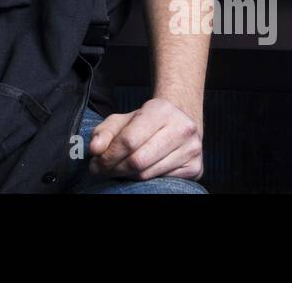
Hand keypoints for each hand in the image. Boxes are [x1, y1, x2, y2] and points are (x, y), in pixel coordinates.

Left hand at [86, 97, 202, 180]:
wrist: (180, 122)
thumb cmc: (147, 121)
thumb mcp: (124, 119)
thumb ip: (105, 132)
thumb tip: (95, 149)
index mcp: (162, 110)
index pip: (129, 140)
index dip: (109, 155)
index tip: (95, 162)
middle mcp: (182, 128)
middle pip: (138, 160)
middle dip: (114, 168)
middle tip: (101, 170)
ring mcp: (192, 149)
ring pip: (148, 174)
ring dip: (127, 176)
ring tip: (117, 170)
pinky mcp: (196, 167)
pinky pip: (162, 181)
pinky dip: (145, 180)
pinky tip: (138, 172)